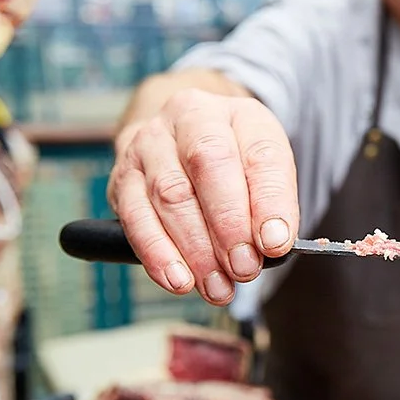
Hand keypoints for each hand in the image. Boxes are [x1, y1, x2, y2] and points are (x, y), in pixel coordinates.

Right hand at [107, 88, 298, 305]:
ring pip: (170, 194)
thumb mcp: (265, 171)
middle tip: (244, 268)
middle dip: (229, 225)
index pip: (260, 153)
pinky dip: (158, 254)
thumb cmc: (232, 162)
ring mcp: (150, 143)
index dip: (269, 202)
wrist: (182, 137)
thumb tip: (271, 245)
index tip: (275, 244)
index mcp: (240, 114)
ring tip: (217, 286)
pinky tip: (178, 280)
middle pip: (208, 164)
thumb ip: (272, 204)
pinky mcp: (123, 175)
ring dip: (196, 250)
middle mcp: (191, 117)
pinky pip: (137, 216)